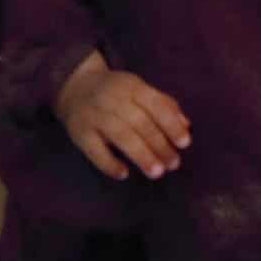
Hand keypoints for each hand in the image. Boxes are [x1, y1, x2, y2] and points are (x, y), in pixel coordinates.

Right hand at [51, 52, 191, 180]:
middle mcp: (112, 98)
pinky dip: (109, 163)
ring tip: (157, 172)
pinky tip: (123, 174)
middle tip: (173, 164)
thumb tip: (186, 126)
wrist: (75, 87)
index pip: (155, 104)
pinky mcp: (79, 133)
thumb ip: (163, 106)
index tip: (185, 143)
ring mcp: (94, 115)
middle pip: (139, 122)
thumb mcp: (139, 90)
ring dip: (141, 155)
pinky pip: (94, 150)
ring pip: (120, 135)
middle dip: (159, 145)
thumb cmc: (117, 93)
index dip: (170, 124)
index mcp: (131, 86)